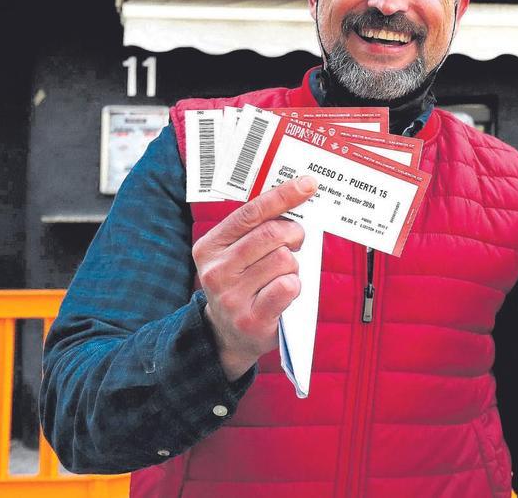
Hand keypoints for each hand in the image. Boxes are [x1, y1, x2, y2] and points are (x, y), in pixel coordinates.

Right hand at [193, 177, 317, 379]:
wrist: (227, 334)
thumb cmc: (242, 284)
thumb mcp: (237, 254)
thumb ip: (257, 228)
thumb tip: (297, 196)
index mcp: (210, 246)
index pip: (250, 213)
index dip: (283, 196)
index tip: (308, 184)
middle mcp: (216, 270)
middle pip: (272, 234)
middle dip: (294, 233)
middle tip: (297, 241)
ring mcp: (231, 297)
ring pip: (284, 260)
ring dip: (293, 265)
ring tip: (282, 275)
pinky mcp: (251, 318)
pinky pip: (288, 286)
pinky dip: (295, 285)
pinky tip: (285, 292)